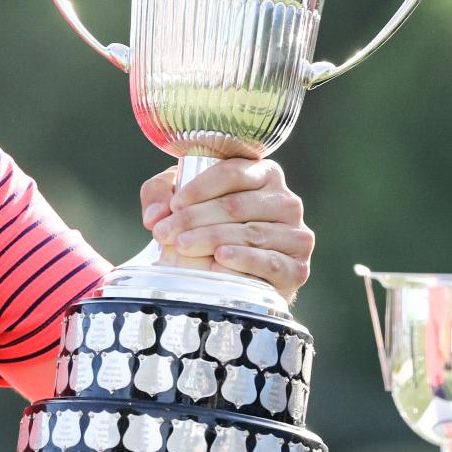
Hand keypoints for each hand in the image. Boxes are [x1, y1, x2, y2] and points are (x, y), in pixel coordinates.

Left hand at [139, 158, 313, 300]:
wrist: (234, 279)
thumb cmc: (207, 230)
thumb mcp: (181, 203)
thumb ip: (160, 194)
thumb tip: (154, 215)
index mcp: (264, 175)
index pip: (233, 172)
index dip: (200, 188)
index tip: (173, 204)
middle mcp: (286, 201)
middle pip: (237, 205)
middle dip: (195, 219)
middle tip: (165, 233)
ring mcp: (296, 235)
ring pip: (250, 233)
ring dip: (211, 239)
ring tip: (181, 246)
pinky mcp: (297, 268)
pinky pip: (269, 262)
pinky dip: (242, 260)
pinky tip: (219, 259)